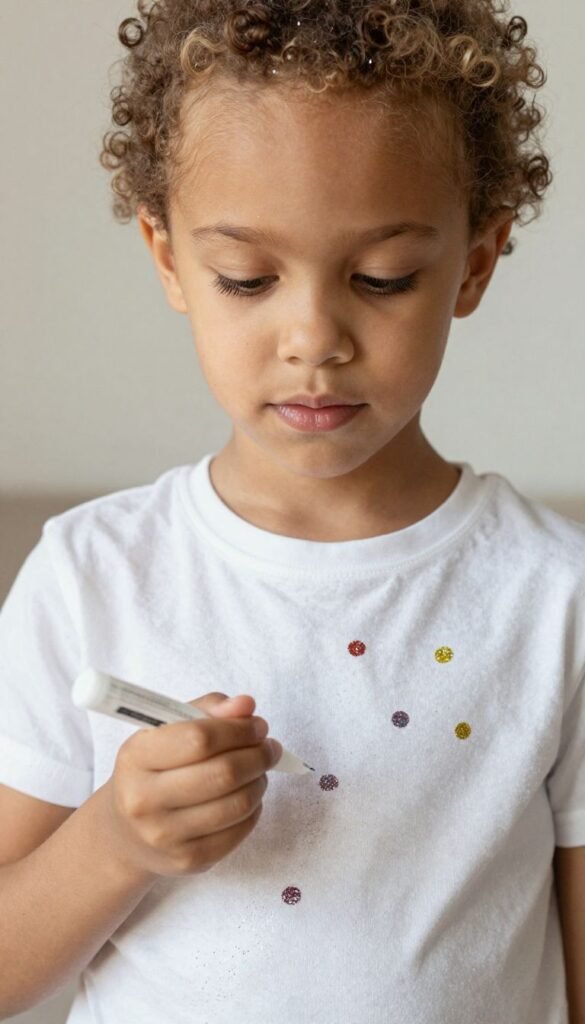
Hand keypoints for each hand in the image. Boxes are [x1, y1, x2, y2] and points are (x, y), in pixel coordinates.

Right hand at [103, 693, 281, 877]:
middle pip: (224, 773)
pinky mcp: (188, 861)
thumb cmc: (152, 770)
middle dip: (258, 755)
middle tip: (269, 747)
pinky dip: (254, 809)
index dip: (238, 729)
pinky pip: (239, 831)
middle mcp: (144, 800)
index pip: (200, 739)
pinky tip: (247, 796)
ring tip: (259, 770)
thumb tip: (246, 705)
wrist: (124, 832)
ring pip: (238, 804)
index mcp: (136, 758)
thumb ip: (207, 711)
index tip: (258, 725)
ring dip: (260, 781)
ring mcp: (165, 836)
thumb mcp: (167, 731)